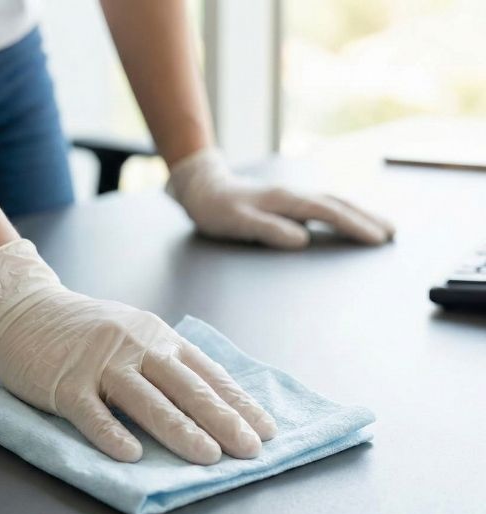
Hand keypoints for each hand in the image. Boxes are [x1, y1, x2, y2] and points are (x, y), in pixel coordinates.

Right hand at [0, 240, 276, 464]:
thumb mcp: (136, 333)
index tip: (264, 429)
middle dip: (222, 419)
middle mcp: (136, 346)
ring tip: (208, 457)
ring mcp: (100, 364)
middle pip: (185, 386)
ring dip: (179, 429)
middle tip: (250, 450)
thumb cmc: (88, 329)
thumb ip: (167, 361)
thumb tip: (210, 399)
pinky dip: (111, 432)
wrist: (27, 309)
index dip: (237, 402)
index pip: (206, 373)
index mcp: (158, 336)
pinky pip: (90, 412)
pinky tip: (131, 455)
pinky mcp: (65, 382)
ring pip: (145, 399)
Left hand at [167, 148, 394, 248]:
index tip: (378, 238)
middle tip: (393, 233)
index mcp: (285, 200)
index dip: (354, 225)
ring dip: (358, 213)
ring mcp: (292, 197)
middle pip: (338, 204)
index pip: (328, 212)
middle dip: (367, 217)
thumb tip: (302, 240)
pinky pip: (322, 205)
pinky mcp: (287, 202)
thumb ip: (268, 230)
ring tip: (380, 225)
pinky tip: (347, 219)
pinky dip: (341, 212)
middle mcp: (293, 195)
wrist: (203, 190)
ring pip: (333, 202)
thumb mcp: (238, 223)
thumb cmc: (217, 210)